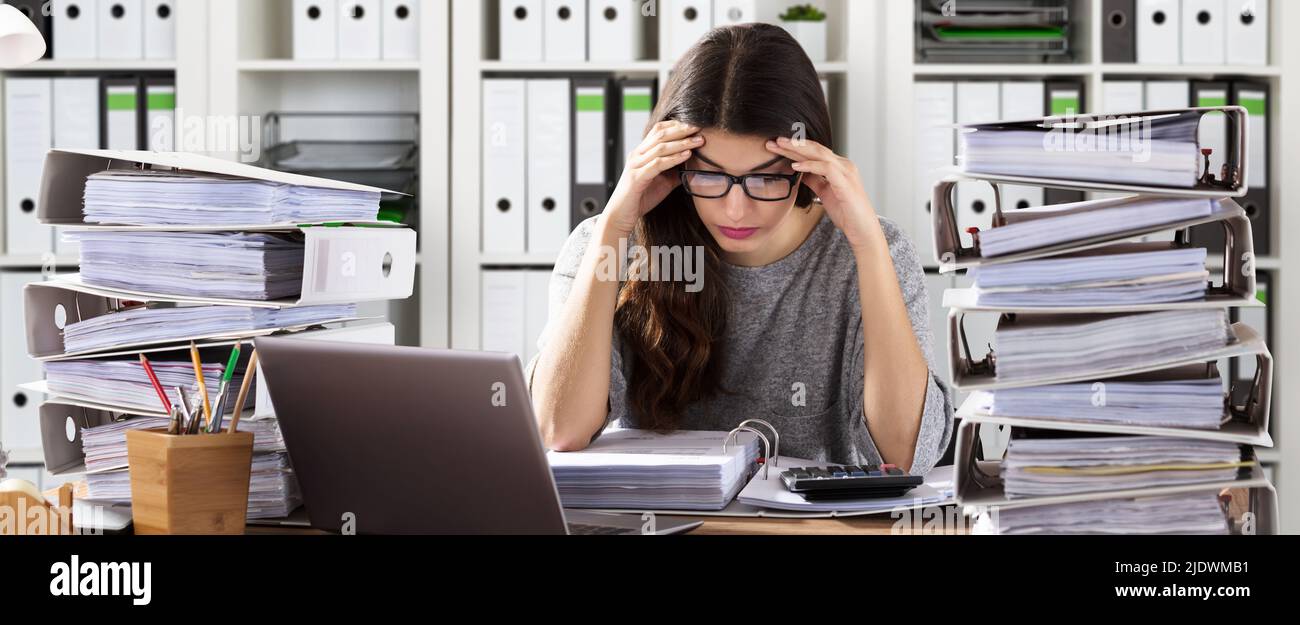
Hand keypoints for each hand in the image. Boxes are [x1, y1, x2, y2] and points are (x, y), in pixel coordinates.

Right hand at [603, 121, 703, 236]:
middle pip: (660, 134)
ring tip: (698, 141)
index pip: (658, 130)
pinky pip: (658, 164)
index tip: (694, 125)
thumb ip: (674, 172)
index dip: (676, 125)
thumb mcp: (662, 182)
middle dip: (681, 130)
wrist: (620, 216)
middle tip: (699, 127)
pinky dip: (674, 158)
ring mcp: (635, 165)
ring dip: (682, 142)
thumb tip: (692, 167)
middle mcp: (637, 155)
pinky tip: (687, 155)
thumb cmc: (640, 199)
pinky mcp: (637, 178)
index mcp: (641, 153)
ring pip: (660, 147)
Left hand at [766, 136, 880, 251]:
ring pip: (819, 153)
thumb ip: (814, 180)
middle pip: (815, 149)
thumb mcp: (825, 193)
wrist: (862, 229)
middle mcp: (843, 165)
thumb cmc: (846, 213)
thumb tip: (799, 171)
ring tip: (781, 146)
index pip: (814, 152)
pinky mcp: (845, 182)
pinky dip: (809, 165)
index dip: (794, 148)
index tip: (776, 146)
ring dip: (798, 149)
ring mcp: (846, 172)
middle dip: (793, 144)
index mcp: (839, 167)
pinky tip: (795, 166)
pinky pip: (825, 168)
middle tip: (773, 140)